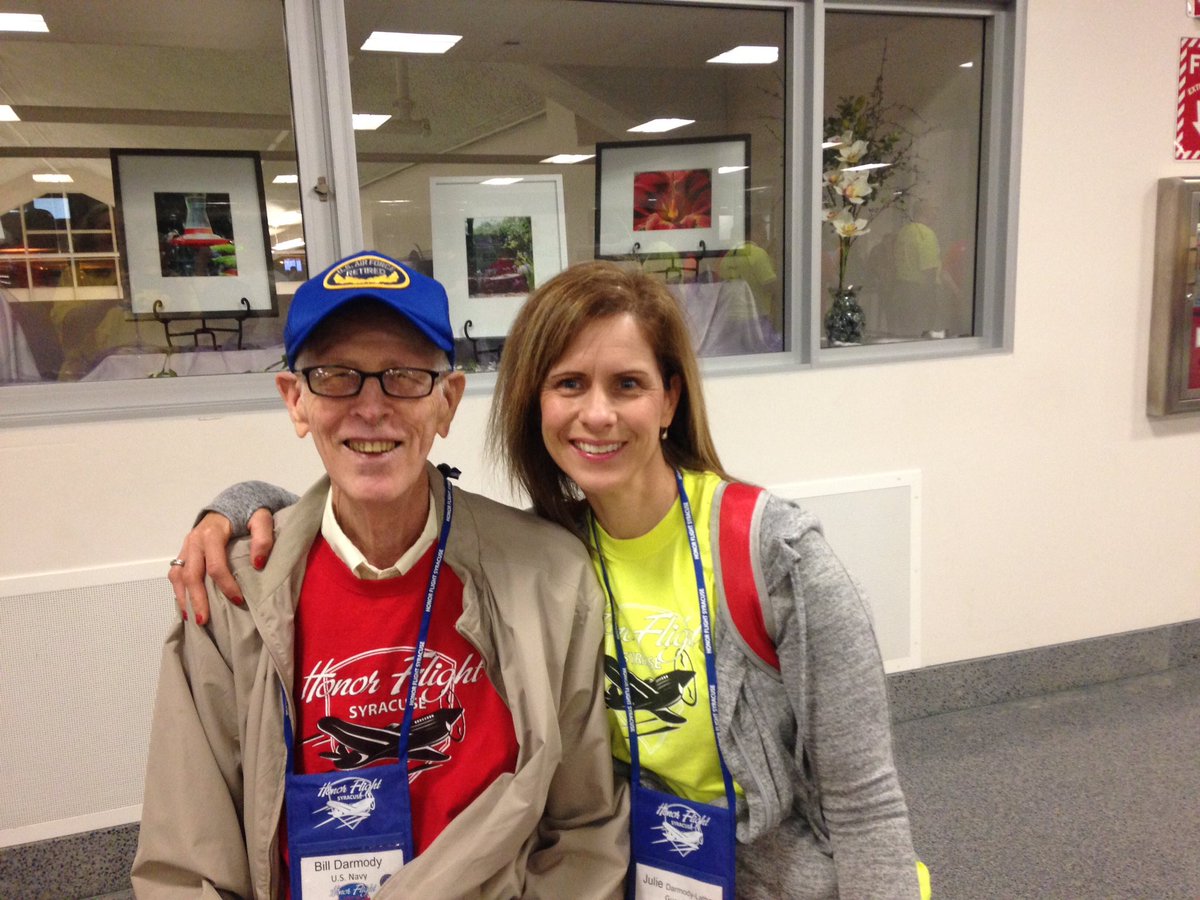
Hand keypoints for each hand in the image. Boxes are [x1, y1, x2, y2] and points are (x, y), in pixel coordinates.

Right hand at [167, 508, 275, 624]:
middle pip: (191, 575)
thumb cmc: (247, 513)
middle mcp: (194, 541)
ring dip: (184, 598)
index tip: (238, 601)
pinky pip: (176, 574)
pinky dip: (178, 591)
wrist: (231, 502)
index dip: (226, 585)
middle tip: (204, 621)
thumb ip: (263, 538)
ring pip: (178, 576)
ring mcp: (186, 547)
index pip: (215, 565)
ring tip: (191, 619)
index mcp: (211, 533)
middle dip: (197, 600)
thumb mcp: (261, 519)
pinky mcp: (184, 552)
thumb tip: (258, 563)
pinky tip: (185, 606)